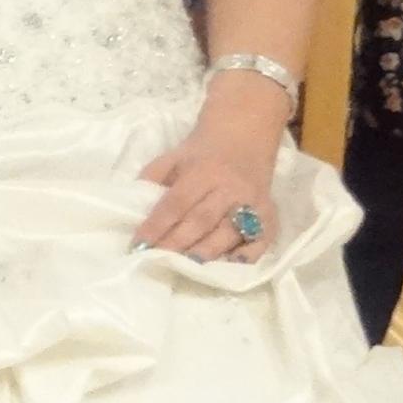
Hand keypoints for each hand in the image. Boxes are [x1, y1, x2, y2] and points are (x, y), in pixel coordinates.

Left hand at [136, 96, 285, 263]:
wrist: (245, 134)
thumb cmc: (202, 153)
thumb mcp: (173, 157)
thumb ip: (153, 177)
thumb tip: (132, 206)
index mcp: (203, 171)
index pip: (176, 202)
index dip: (157, 225)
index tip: (139, 245)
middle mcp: (229, 187)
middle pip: (202, 220)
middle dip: (178, 243)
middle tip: (158, 261)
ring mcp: (253, 201)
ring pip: (230, 232)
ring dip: (209, 252)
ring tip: (188, 268)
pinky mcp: (270, 213)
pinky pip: (262, 238)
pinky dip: (249, 254)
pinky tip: (231, 266)